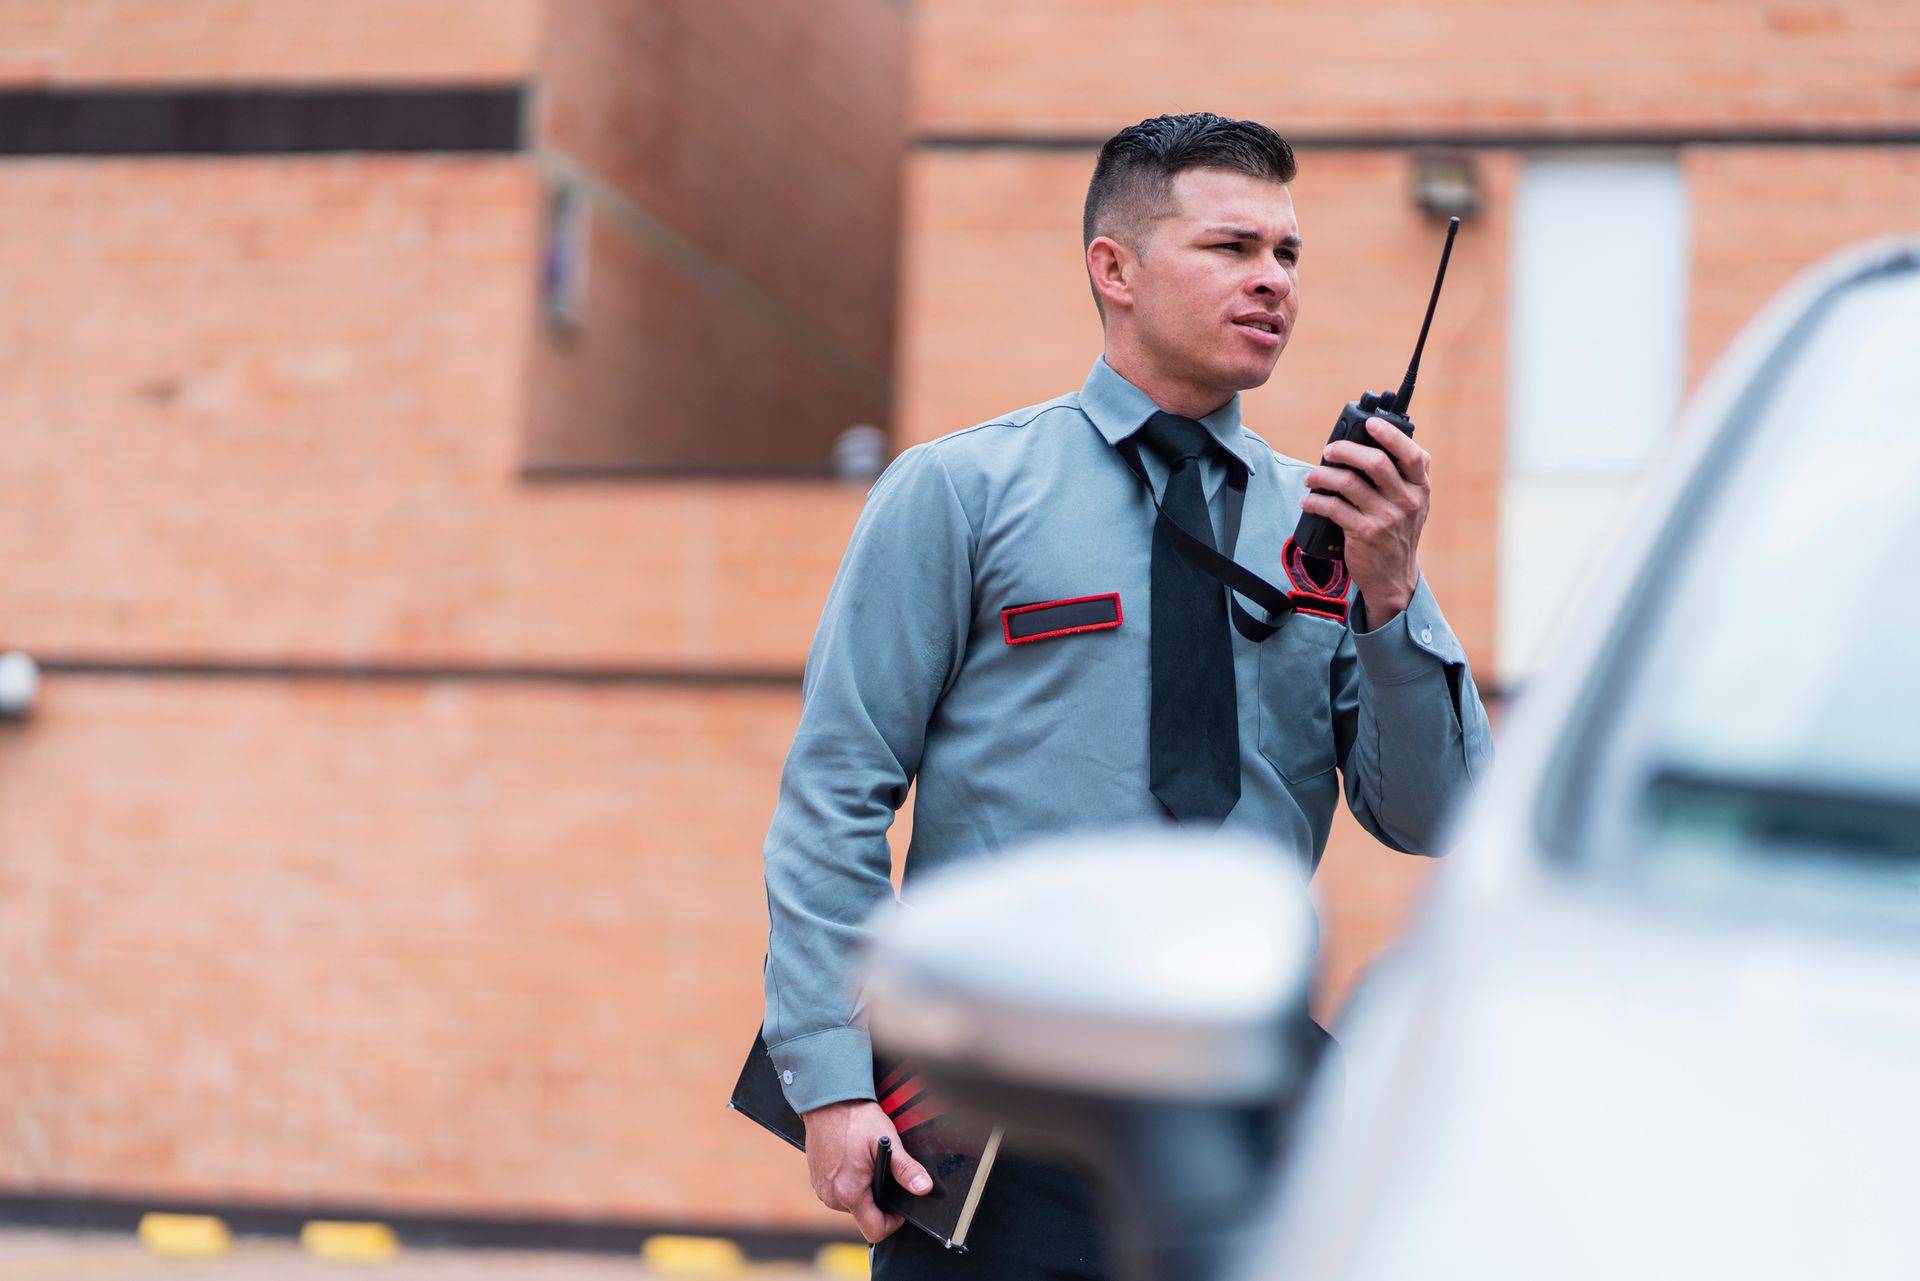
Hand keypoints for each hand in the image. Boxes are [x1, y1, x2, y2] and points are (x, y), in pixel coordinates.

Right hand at [801, 1100, 932, 1243]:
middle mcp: (832, 1196)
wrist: (828, 1100)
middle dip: (878, 1199)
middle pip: (864, 1216)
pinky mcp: (817, 1181)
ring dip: (863, 1190)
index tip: (899, 1206)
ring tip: (866, 1163)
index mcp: (850, 1192)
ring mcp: (822, 1189)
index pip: (875, 1231)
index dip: (893, 1222)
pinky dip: (849, 1182)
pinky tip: (852, 1161)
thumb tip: (924, 1188)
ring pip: (852, 1204)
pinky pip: (839, 1192)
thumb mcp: (889, 1142)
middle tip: (882, 1171)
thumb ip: (906, 1170)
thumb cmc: (856, 1118)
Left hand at [1299, 417, 1430, 624]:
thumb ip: (1405, 477)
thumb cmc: (1398, 534)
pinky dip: (1315, 501)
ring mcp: (1387, 518)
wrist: (1394, 578)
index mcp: (1420, 489)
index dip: (1390, 435)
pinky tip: (1308, 501)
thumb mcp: (1414, 505)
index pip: (1412, 455)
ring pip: (1349, 483)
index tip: (1370, 424)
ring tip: (1311, 478)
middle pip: (1375, 462)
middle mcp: (1407, 502)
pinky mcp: (1365, 534)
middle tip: (1329, 451)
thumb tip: (1377, 442)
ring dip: (1323, 476)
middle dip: (1346, 450)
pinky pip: (1334, 508)